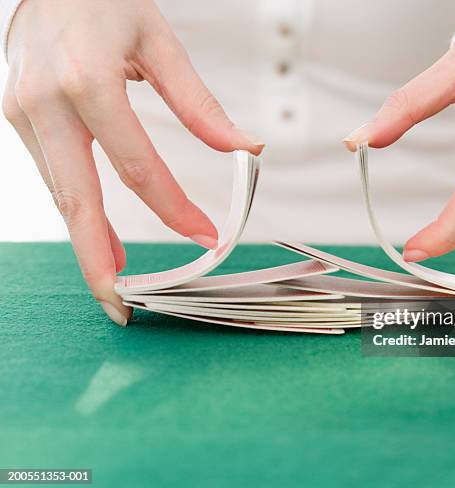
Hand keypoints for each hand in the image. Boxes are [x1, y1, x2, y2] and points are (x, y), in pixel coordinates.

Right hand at [2, 0, 263, 324]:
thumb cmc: (105, 0)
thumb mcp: (159, 43)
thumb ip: (199, 105)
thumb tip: (245, 149)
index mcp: (86, 82)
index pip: (138, 167)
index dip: (174, 209)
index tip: (206, 237)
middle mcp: (45, 103)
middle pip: (76, 199)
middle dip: (98, 260)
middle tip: (123, 304)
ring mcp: (22, 112)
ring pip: (61, 194)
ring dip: (88, 240)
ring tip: (118, 278)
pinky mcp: (16, 117)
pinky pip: (53, 175)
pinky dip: (77, 209)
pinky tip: (95, 232)